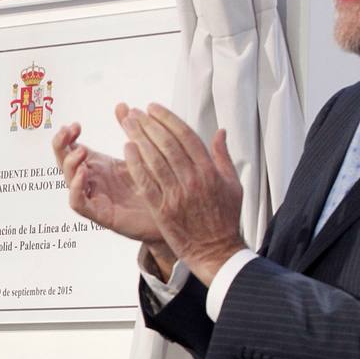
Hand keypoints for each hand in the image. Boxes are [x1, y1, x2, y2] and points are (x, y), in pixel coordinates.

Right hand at [52, 106, 163, 243]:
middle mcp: (93, 180)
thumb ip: (130, 130)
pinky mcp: (100, 214)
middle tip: (69, 131)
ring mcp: (94, 197)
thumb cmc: (156, 186)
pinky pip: (78, 203)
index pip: (71, 149)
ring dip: (70, 164)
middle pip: (64, 162)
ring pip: (69, 181)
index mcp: (98, 166)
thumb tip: (122, 105)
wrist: (173, 215)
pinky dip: (76, 188)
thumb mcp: (142, 154)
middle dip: (61, 145)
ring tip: (81, 151)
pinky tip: (84, 174)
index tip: (75, 125)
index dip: (67, 137)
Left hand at [121, 103, 244, 285]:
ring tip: (127, 123)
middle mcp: (193, 180)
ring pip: (155, 159)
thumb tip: (220, 131)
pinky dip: (135, 163)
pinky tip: (127, 148)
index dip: (168, 119)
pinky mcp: (163, 209)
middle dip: (149, 124)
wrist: (216, 251)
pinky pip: (146, 182)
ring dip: (139, 138)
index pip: (186, 136)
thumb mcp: (233, 185)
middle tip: (135, 112)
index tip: (153, 108)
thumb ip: (223, 157)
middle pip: (167, 144)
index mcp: (210, 171)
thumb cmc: (225, 218)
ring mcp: (177, 194)